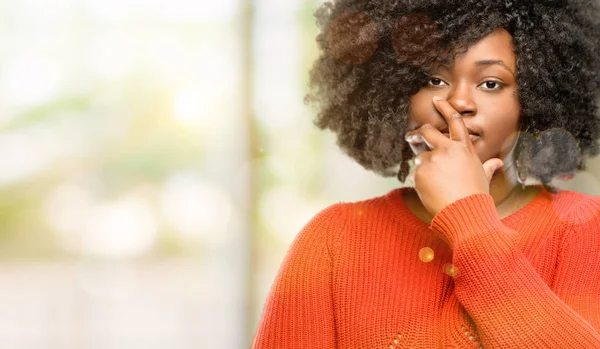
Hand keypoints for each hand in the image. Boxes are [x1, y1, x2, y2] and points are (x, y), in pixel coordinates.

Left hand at [404, 97, 503, 216]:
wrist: (464, 214)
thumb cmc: (475, 198)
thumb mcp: (483, 179)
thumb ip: (487, 168)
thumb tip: (496, 163)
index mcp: (464, 149)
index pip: (455, 122)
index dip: (445, 108)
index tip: (437, 101)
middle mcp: (448, 150)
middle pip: (427, 131)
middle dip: (420, 133)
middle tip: (414, 136)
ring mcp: (432, 160)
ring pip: (420, 157)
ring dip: (423, 167)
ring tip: (436, 184)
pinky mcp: (420, 172)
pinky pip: (415, 173)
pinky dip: (420, 181)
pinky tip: (431, 191)